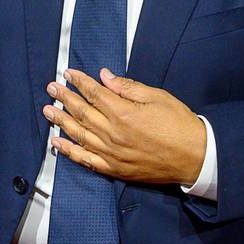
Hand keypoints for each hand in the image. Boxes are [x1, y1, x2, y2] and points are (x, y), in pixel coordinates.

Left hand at [43, 68, 205, 184]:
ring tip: (48, 110)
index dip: (79, 82)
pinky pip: (86, 160)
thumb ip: (127, 87)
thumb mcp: (157, 97)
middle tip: (51, 88)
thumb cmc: (179, 124)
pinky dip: (70, 151)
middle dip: (65, 98)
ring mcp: (112, 153)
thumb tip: (104, 76)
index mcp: (123, 113)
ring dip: (61, 121)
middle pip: (82, 112)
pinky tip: (58, 144)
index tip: (68, 74)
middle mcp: (113, 134)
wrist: (195, 157)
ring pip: (79, 135)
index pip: (94, 93)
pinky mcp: (115, 169)